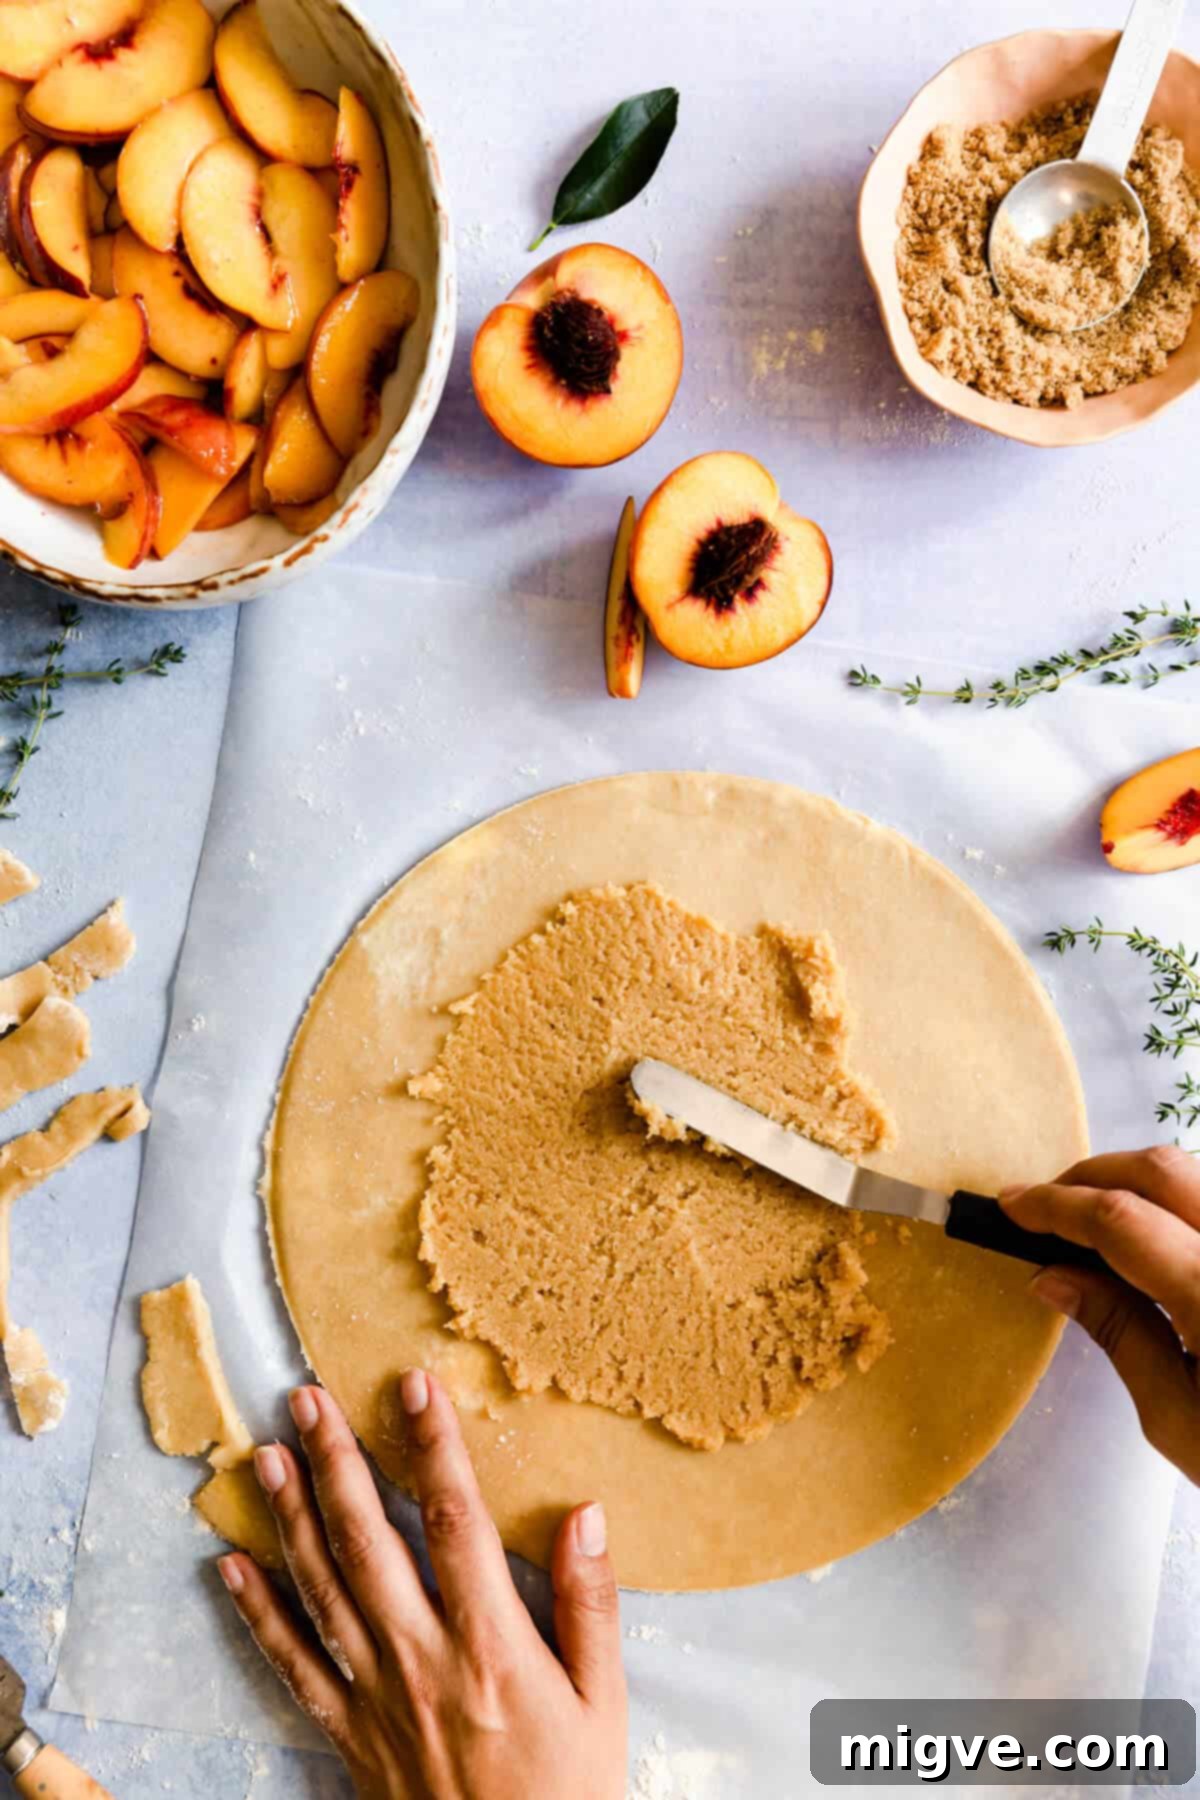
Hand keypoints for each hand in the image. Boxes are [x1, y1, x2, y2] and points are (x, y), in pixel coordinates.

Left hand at [217, 1373, 627, 1799]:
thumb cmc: (567, 1794)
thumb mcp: (604, 1703)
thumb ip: (590, 1606)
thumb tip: (584, 1514)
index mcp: (491, 1645)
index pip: (454, 1521)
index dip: (431, 1447)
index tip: (413, 1386)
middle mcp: (422, 1660)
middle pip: (368, 1542)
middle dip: (335, 1462)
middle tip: (306, 1398)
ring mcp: (376, 1698)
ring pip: (321, 1590)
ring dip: (290, 1517)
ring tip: (265, 1454)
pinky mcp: (348, 1736)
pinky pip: (293, 1665)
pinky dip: (257, 1614)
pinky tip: (230, 1567)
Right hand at [1001, 1146, 1199, 1483]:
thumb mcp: (1180, 1421)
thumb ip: (1119, 1333)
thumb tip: (1053, 1275)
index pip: (1120, 1220)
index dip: (1056, 1205)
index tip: (1012, 1206)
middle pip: (1163, 1170)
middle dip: (1095, 1175)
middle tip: (1049, 1206)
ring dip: (1143, 1182)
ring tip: (1102, 1221)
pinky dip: (1185, 1203)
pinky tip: (1163, 1237)